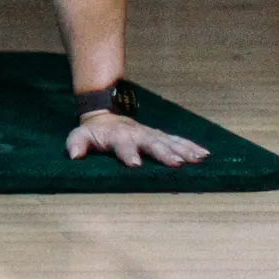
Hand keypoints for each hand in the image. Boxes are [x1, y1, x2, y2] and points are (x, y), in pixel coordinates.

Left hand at [65, 113, 209, 167]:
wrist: (106, 114)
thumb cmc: (93, 133)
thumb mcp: (80, 136)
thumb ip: (76, 144)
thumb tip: (73, 156)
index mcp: (118, 137)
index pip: (123, 146)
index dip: (128, 154)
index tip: (135, 165)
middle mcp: (138, 134)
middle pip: (153, 144)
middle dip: (164, 154)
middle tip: (176, 164)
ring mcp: (151, 134)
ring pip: (170, 142)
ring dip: (184, 151)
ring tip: (198, 160)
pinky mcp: (160, 136)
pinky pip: (178, 140)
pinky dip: (191, 147)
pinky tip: (204, 155)